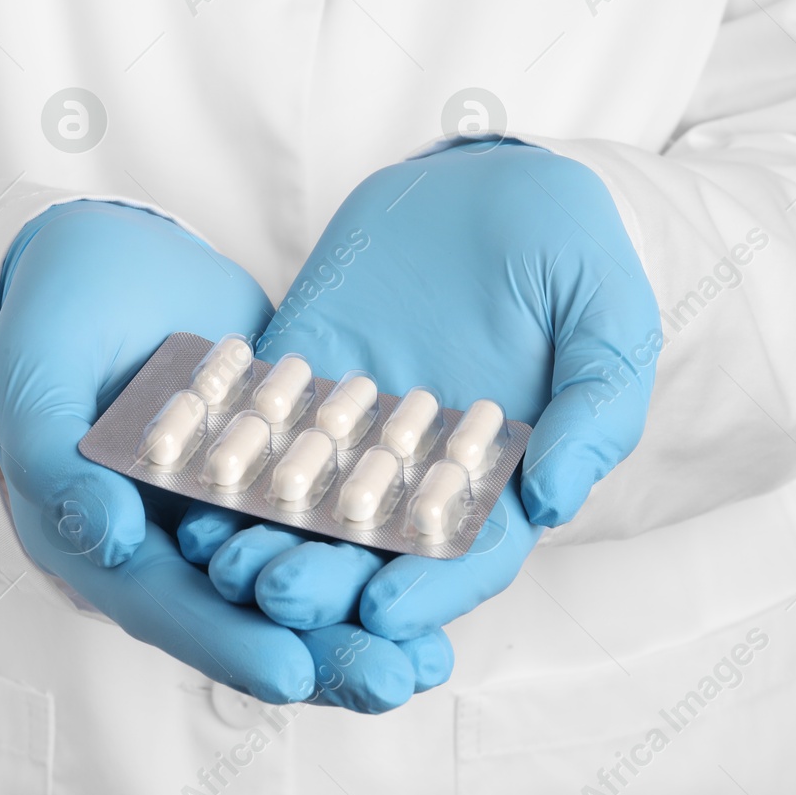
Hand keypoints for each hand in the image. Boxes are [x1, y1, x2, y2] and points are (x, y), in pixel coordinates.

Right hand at [0, 201, 442, 708]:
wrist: (112, 255)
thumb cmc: (56, 309)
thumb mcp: (37, 369)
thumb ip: (47, 452)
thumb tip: (101, 536)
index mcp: (99, 542)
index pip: (165, 608)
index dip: (225, 643)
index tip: (290, 672)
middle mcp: (169, 546)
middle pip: (245, 618)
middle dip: (321, 655)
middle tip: (398, 679)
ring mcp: (229, 514)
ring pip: (297, 582)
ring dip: (362, 623)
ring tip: (432, 659)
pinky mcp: (280, 475)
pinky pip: (331, 519)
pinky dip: (379, 545)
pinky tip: (439, 561)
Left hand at [178, 140, 660, 640]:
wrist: (499, 182)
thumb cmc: (572, 252)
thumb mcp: (611, 320)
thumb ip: (597, 408)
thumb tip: (558, 498)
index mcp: (503, 476)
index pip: (465, 555)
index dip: (428, 590)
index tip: (384, 612)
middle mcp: (420, 468)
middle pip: (370, 548)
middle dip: (323, 579)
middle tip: (275, 595)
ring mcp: (354, 423)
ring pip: (303, 500)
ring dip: (259, 536)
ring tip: (215, 558)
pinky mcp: (301, 371)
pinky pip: (259, 420)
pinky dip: (225, 453)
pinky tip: (184, 477)